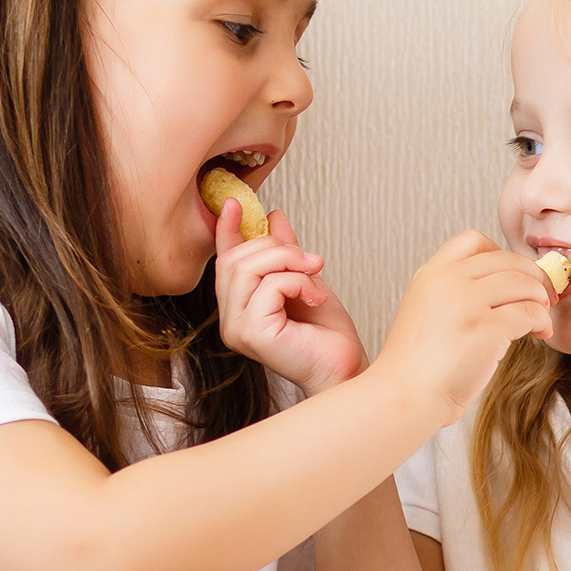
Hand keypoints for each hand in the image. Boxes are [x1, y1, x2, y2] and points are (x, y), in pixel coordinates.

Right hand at [214, 200, 366, 396]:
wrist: (345, 367)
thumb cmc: (327, 335)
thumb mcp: (306, 280)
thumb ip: (286, 253)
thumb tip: (274, 217)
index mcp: (240, 306)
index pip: (224, 261)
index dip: (227, 230)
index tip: (235, 203)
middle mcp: (231, 319)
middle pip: (235, 259)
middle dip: (277, 248)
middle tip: (312, 260)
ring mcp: (236, 328)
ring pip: (248, 268)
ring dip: (289, 263)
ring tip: (315, 278)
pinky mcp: (250, 334)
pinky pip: (267, 286)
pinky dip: (297, 283)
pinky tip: (315, 298)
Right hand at [370, 232, 554, 424]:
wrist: (404, 396)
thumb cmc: (416, 367)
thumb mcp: (425, 312)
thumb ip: (453, 294)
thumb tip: (502, 291)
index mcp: (430, 275)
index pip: (473, 240)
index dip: (502, 253)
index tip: (513, 274)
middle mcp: (447, 281)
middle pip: (506, 259)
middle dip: (532, 275)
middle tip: (543, 293)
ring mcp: (466, 302)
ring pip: (523, 282)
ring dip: (540, 298)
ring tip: (542, 316)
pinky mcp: (485, 328)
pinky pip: (529, 312)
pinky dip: (542, 321)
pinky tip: (540, 332)